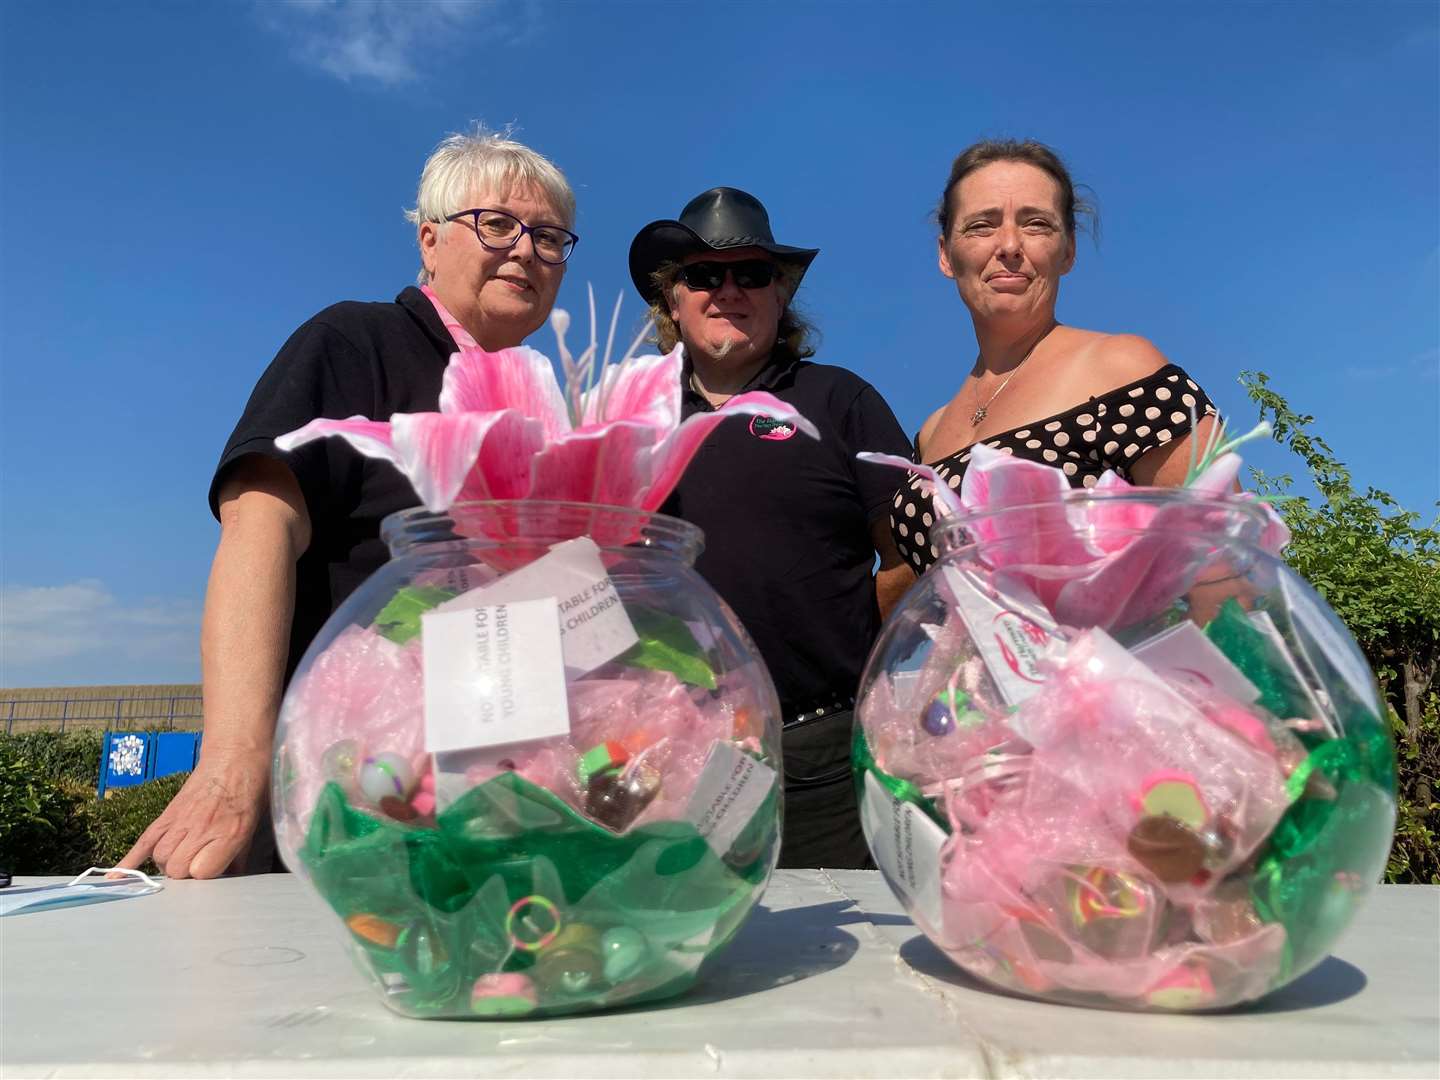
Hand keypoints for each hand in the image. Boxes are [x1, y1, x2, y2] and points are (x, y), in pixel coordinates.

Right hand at [116, 749, 269, 878]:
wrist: (234, 757)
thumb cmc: (250, 792)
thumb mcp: (253, 826)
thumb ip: (238, 857)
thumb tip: (230, 882)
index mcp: (228, 833)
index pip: (201, 873)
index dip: (208, 876)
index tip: (215, 870)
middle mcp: (201, 829)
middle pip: (177, 870)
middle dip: (186, 873)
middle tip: (198, 863)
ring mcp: (180, 821)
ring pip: (161, 858)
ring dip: (169, 863)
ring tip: (182, 857)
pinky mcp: (167, 815)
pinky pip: (144, 842)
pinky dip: (129, 861)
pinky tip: (116, 878)